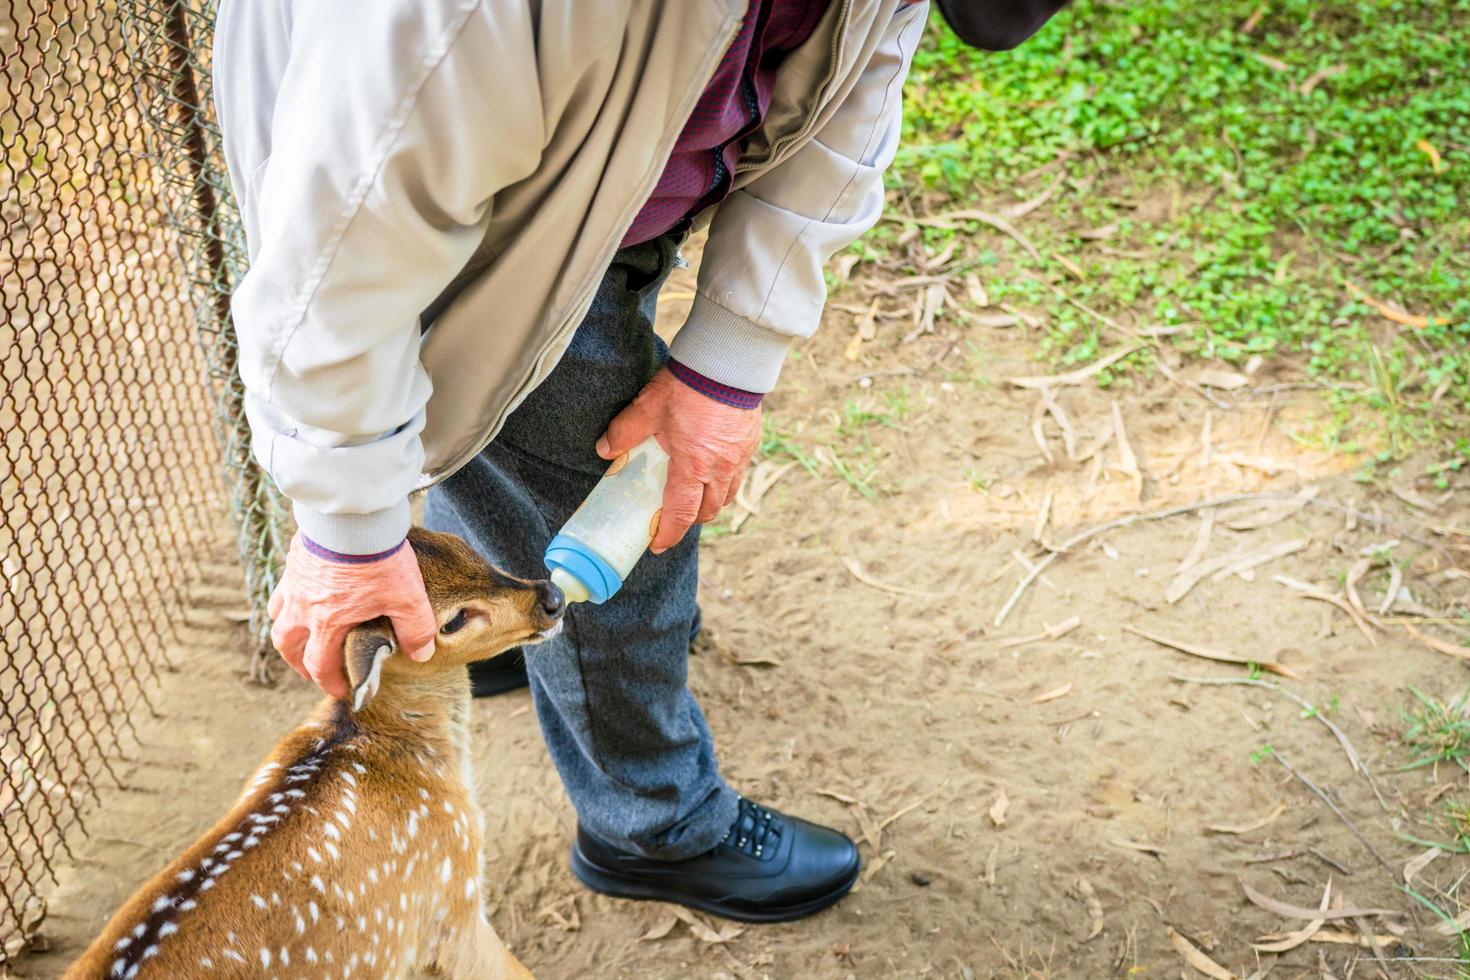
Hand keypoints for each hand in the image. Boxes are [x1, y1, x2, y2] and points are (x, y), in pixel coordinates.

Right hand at [267, 533, 437, 696]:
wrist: (353, 516)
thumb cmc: (378, 558)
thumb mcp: (407, 598)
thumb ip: (415, 630)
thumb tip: (420, 654)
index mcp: (327, 623)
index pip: (320, 666)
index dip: (331, 683)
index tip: (342, 690)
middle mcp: (302, 607)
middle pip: (287, 646)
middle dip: (299, 663)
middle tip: (314, 670)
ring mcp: (293, 582)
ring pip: (278, 617)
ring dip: (288, 633)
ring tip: (300, 638)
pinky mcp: (294, 559)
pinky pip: (282, 587)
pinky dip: (287, 600)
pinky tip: (301, 596)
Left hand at [597, 366, 761, 552]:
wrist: (728, 362)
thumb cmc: (688, 386)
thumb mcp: (647, 408)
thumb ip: (624, 432)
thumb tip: (605, 450)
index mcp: (693, 467)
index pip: (681, 514)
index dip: (669, 533)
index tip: (658, 543)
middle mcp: (720, 469)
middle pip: (708, 510)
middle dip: (690, 520)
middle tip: (673, 518)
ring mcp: (739, 457)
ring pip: (727, 495)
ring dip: (711, 502)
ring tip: (695, 496)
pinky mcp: (751, 442)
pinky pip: (738, 472)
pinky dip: (725, 480)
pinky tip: (715, 467)